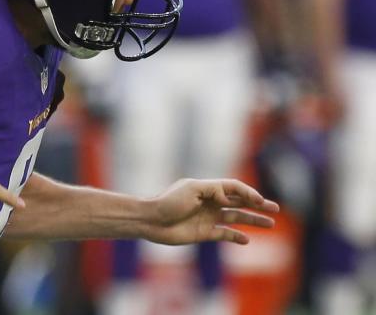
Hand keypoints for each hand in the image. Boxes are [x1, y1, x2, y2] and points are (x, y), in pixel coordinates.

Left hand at [142, 178, 278, 245]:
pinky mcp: (204, 233)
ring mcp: (208, 217)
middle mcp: (210, 202)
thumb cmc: (169, 202)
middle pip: (239, 202)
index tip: (259, 200)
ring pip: (236, 218)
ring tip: (270, 224)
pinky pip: (225, 234)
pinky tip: (247, 239)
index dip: (248, 192)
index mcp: (207, 189)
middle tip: (276, 208)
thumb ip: (212, 190)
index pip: (233, 188)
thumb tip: (229, 196)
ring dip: (252, 220)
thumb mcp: (191, 189)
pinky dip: (236, 236)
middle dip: (257, 205)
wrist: (152, 221)